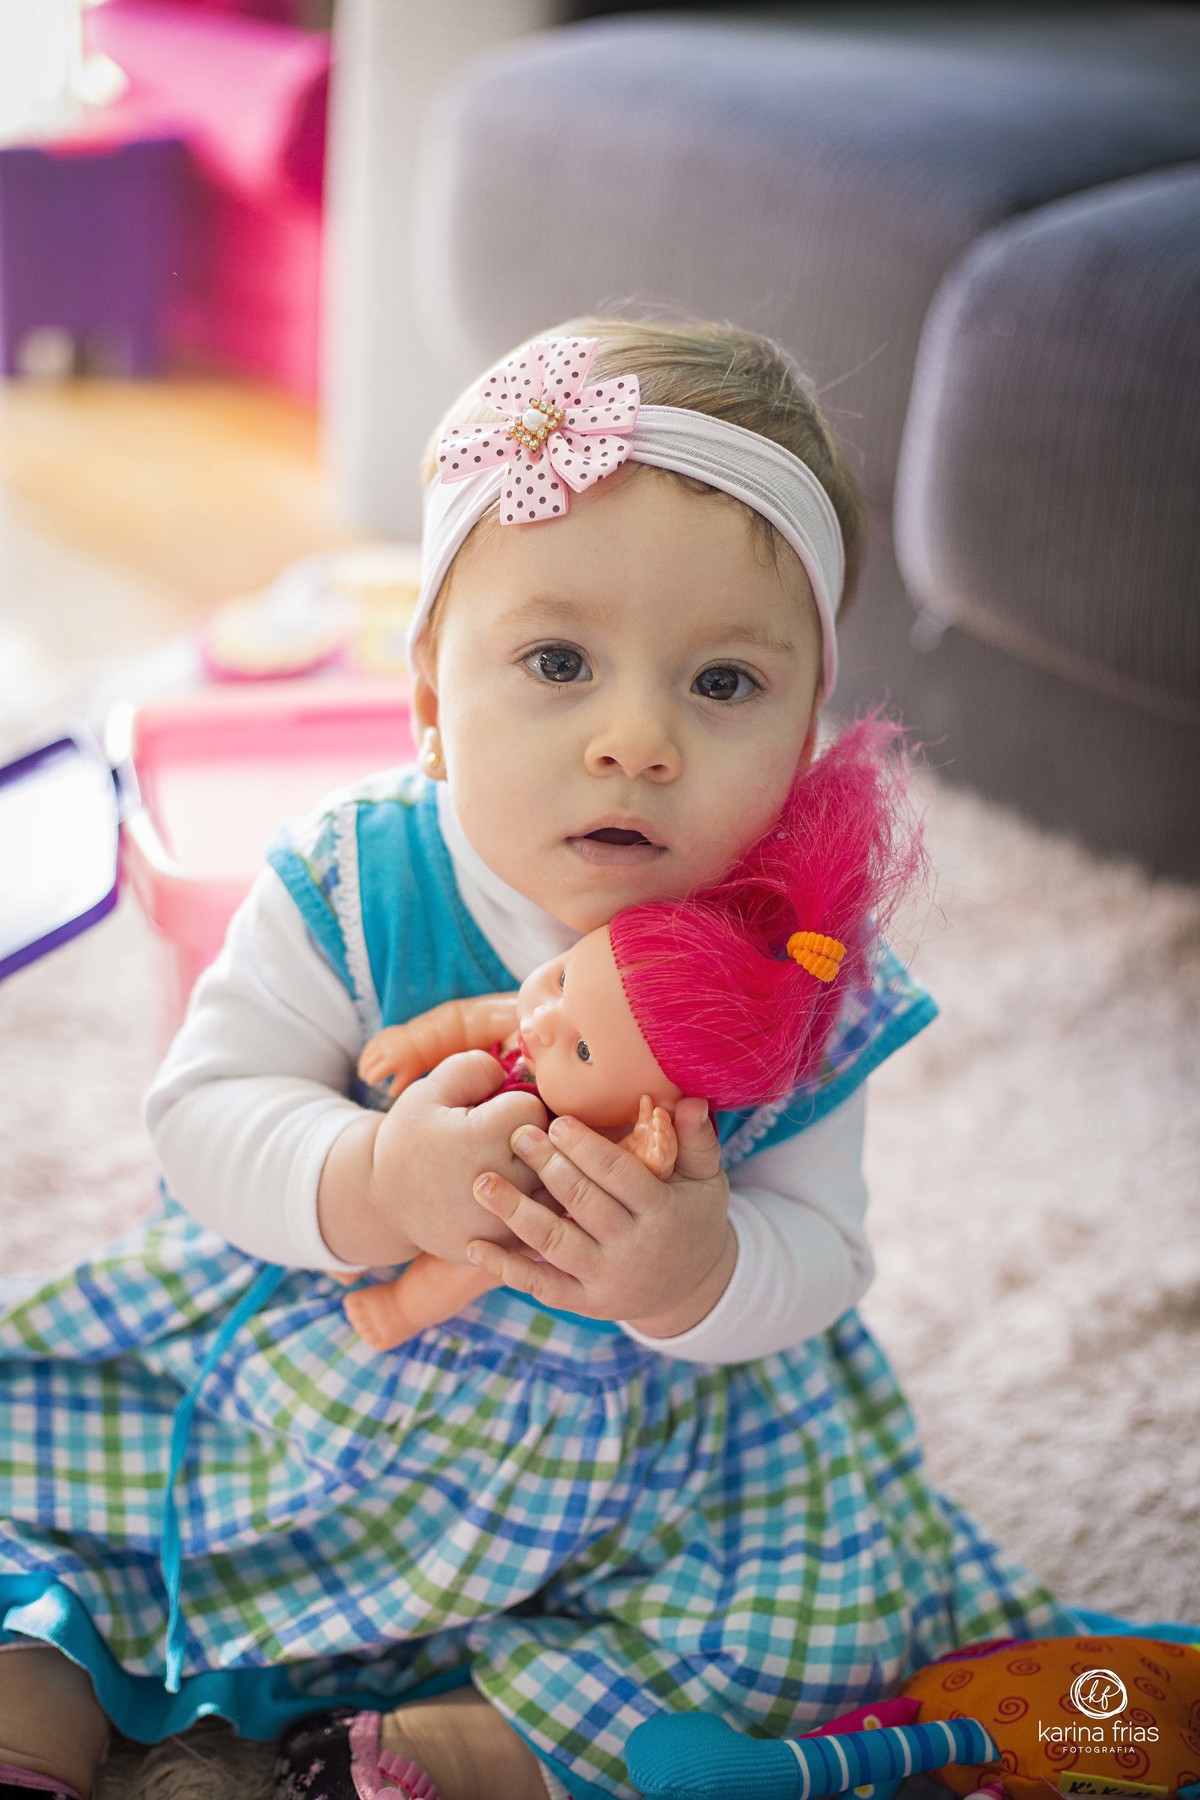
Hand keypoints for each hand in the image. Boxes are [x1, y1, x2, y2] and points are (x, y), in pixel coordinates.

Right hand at [368, 1051, 548, 1262]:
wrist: (385, 1203)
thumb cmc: (411, 1140)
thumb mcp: (428, 1092)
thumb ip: (474, 1068)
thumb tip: (516, 1071)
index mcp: (482, 1136)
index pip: (536, 1108)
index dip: (520, 1104)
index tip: (497, 1114)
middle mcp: (500, 1180)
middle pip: (554, 1149)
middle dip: (538, 1140)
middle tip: (510, 1143)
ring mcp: (504, 1220)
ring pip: (559, 1189)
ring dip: (546, 1177)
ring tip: (514, 1170)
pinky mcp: (506, 1247)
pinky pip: (547, 1224)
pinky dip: (540, 1210)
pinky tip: (517, 1199)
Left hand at [466, 1097, 735, 1331]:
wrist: (691, 1287)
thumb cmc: (692, 1216)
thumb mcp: (706, 1180)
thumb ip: (696, 1141)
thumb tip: (690, 1101)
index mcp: (662, 1212)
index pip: (620, 1176)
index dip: (587, 1149)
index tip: (556, 1122)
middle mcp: (633, 1249)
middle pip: (582, 1204)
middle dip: (546, 1168)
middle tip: (515, 1136)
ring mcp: (606, 1280)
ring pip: (554, 1244)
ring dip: (515, 1212)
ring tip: (482, 1182)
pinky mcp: (585, 1303)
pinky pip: (541, 1286)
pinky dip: (507, 1268)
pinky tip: (474, 1244)